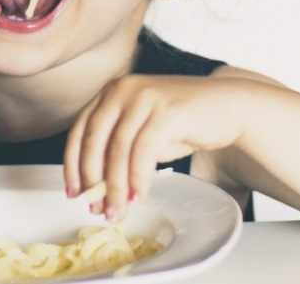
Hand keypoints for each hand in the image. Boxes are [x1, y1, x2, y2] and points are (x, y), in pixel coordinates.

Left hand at [63, 74, 243, 222]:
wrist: (227, 105)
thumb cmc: (182, 121)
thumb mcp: (141, 131)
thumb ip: (117, 151)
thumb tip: (96, 190)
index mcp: (110, 92)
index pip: (79, 130)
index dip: (73, 165)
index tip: (73, 192)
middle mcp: (122, 89)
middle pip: (94, 142)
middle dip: (93, 181)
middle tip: (96, 208)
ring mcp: (144, 97)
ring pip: (118, 150)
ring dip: (115, 187)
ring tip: (117, 211)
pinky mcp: (166, 111)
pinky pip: (143, 152)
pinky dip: (138, 179)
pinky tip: (139, 196)